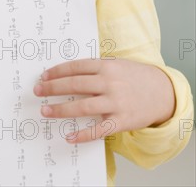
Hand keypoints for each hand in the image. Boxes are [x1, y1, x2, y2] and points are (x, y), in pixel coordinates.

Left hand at [33, 58, 175, 142]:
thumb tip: (66, 72)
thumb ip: (95, 68)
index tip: (43, 76)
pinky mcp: (121, 120)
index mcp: (106, 66)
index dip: (57, 71)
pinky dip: (83, 134)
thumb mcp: (116, 64)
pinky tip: (69, 136)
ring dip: (61, 109)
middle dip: (53, 88)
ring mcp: (115, 102)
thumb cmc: (134, 76)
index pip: (75, 67)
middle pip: (75, 84)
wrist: (162, 92)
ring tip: (45, 111)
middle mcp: (109, 83)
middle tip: (38, 91)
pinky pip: (99, 129)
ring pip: (82, 106)